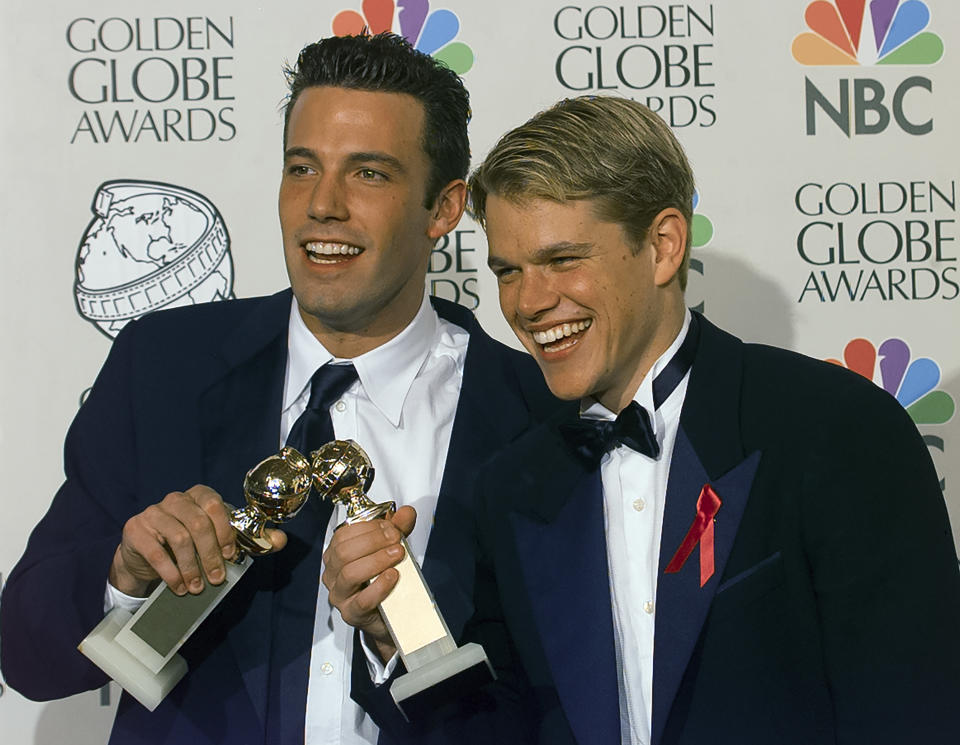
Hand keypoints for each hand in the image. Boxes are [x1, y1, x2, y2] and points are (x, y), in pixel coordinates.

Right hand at [108, 484, 286, 596]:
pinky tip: (179, 586)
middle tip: (217, 579)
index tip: (231, 556)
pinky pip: (155, 550)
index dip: (226, 531)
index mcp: (200, 496)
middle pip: (198, 523)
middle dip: (211, 554)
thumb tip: (281, 540)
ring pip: (178, 537)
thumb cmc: (190, 545)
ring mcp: (154, 512)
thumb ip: (251, 539)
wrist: (147, 556)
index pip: (216, 505)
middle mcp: (176, 499)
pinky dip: (170, 572)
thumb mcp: (220, 541)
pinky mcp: (136, 528)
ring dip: (192, 566)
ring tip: (197, 587)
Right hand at [321, 506, 416, 662]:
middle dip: (373, 541)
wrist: (391, 614)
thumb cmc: (384, 577)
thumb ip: (398, 529)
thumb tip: (407, 512)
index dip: (368, 528)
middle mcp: (333, 574)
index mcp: (336, 554)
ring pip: (350, 574)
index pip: (343, 534)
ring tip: (397, 555)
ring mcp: (339, 595)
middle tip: (397, 540)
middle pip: (344, 552)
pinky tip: (393, 577)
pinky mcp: (351, 614)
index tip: (392, 527)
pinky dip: (379, 586)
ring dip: (377, 561)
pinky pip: (362, 600)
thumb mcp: (391, 548)